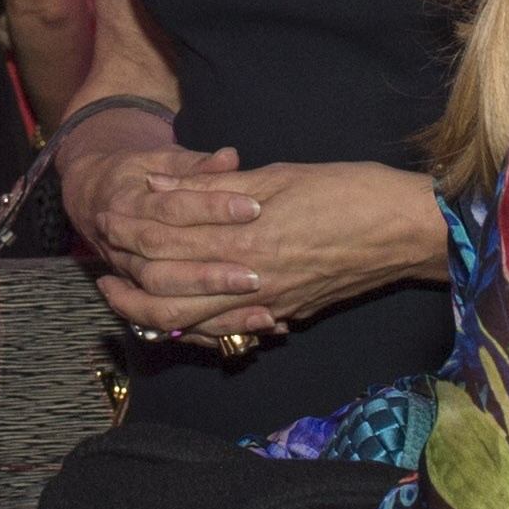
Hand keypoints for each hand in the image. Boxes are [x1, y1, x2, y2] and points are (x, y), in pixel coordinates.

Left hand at [85, 156, 446, 346]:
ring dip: (160, 316)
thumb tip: (158, 183)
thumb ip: (212, 187)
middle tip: (102, 285)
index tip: (105, 229)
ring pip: (199, 324)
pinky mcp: (290, 313)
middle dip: (131, 294)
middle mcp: (251, 281)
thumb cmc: (347, 191)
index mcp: (243, 239)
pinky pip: (234, 331)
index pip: (169, 245)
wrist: (406, 231)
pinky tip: (189, 320)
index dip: (132, 238)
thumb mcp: (275, 177)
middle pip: (172, 298)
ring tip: (131, 305)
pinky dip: (204, 329)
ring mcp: (271, 304)